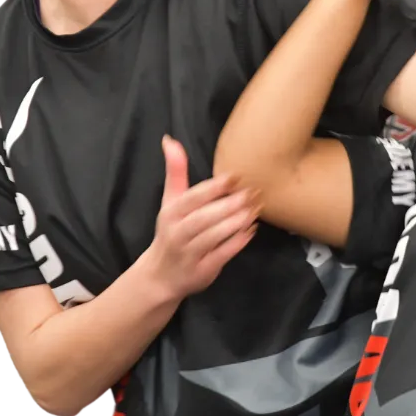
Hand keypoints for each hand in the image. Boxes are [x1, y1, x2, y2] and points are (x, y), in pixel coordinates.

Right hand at [145, 135, 259, 300]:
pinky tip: (251, 231)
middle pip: (204, 217)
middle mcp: (178, 233)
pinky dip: (237, 243)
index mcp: (171, 213)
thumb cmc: (171, 230)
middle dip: (230, 205)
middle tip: (252, 193)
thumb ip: (175, 171)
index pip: (192, 198)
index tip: (235, 176)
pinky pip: (221, 255)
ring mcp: (189, 254)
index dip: (214, 187)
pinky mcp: (202, 271)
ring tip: (255, 209)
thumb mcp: (170, 200)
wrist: (160, 276)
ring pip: (214, 236)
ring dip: (236, 222)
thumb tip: (169, 139)